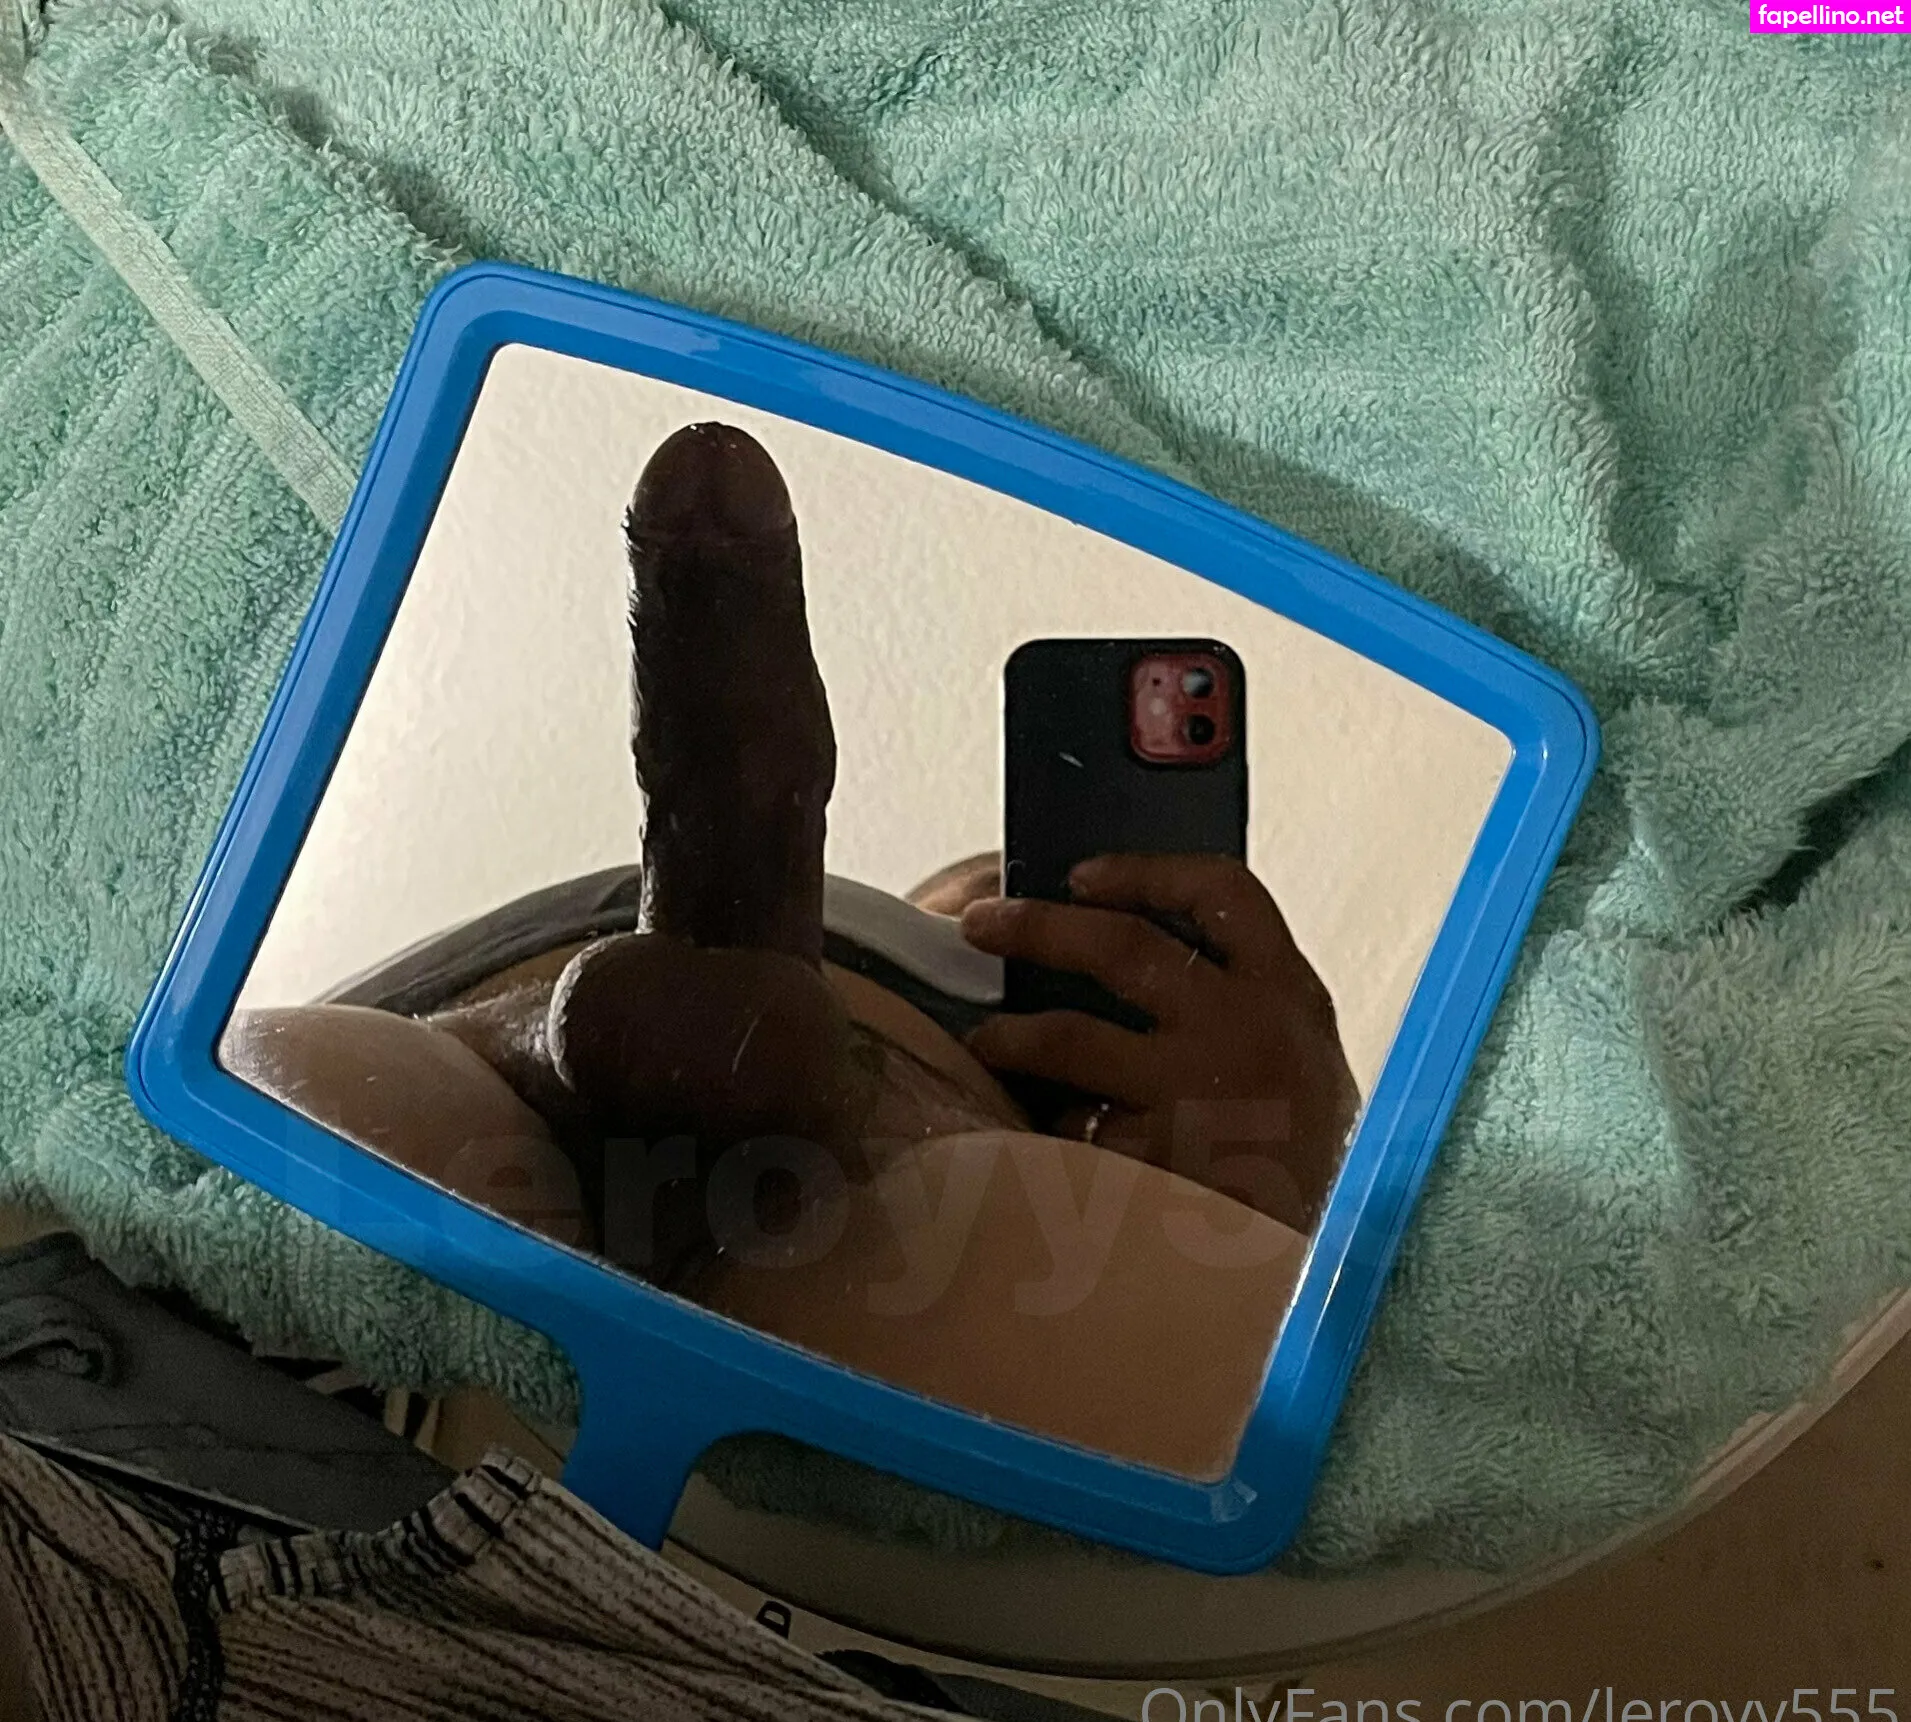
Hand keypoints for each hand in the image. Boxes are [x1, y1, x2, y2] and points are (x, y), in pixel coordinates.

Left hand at [959, 855, 1359, 1231]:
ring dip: (1013, 1034)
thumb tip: (1133, 949)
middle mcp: (1244, 1030)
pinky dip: (1050, 1130)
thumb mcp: (1300, 1058)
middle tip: (981, 923)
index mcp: (1287, 992)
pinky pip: (1076, 1130)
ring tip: (983, 1040)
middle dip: (1037, 926)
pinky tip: (1033, 1139)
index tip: (1081, 875)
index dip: (1144, 872)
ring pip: (1071, 1037)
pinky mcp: (1155, 1162)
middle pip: (1121, 947)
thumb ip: (1241, 1002)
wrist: (1330, 1273)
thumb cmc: (1309, 1160)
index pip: (1221, 893)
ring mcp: (1197, 1096)